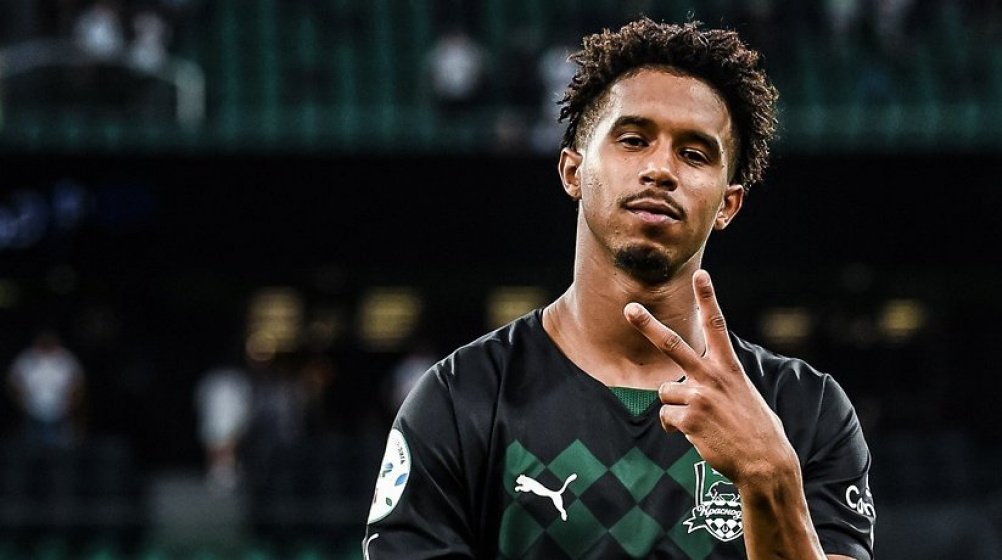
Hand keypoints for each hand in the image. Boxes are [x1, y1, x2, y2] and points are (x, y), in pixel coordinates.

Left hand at [623, 269, 796, 485]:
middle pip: (672, 344)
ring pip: (665, 392)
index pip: (717, 325)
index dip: (708, 298)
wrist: (764, 462)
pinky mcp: (689, 418)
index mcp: (729, 367)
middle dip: (648, 325)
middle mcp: (713, 377)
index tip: (700, 273)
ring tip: (700, 420)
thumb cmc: (756, 430)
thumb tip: (689, 386)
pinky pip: (666, 418)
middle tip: (629, 308)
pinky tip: (696, 434)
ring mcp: (699, 396)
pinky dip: (675, 428)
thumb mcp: (744, 395)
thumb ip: (720, 382)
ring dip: (675, 408)